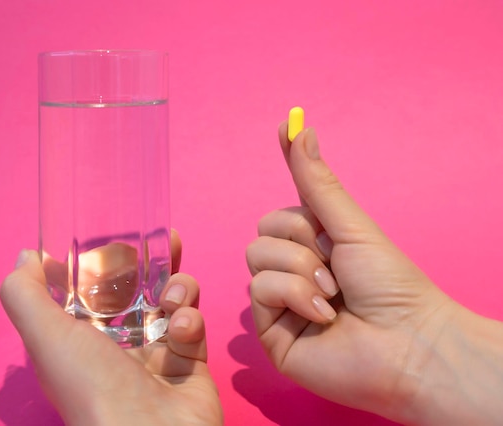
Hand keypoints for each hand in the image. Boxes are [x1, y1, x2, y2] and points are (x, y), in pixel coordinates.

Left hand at [0, 232, 222, 425]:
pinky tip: (182, 329)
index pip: (91, 290)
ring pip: (171, 301)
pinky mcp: (190, 360)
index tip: (115, 238)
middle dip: (152, 263)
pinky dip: (190, 319)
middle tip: (167, 240)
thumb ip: (25, 294)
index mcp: (80, 339)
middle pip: (136, 290)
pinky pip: (193, 324)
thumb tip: (26, 257)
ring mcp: (156, 352)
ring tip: (172, 296)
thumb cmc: (92, 388)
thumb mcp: (45, 337)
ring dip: (177, 287)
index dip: (103, 263)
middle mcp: (117, 345)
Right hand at [246, 124, 502, 424]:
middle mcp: (293, 272)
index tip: (288, 129)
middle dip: (300, 242)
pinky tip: (323, 315)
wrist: (407, 343)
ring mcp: (280, 302)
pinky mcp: (271, 330)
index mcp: (314, 247)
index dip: (292, 190)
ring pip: (256, 258)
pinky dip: (294, 296)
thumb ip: (316, 183)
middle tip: (334, 264)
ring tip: (333, 294)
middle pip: (263, 232)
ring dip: (301, 271)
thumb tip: (300, 129)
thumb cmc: (389, 285)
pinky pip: (259, 290)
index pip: (283, 210)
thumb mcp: (350, 226)